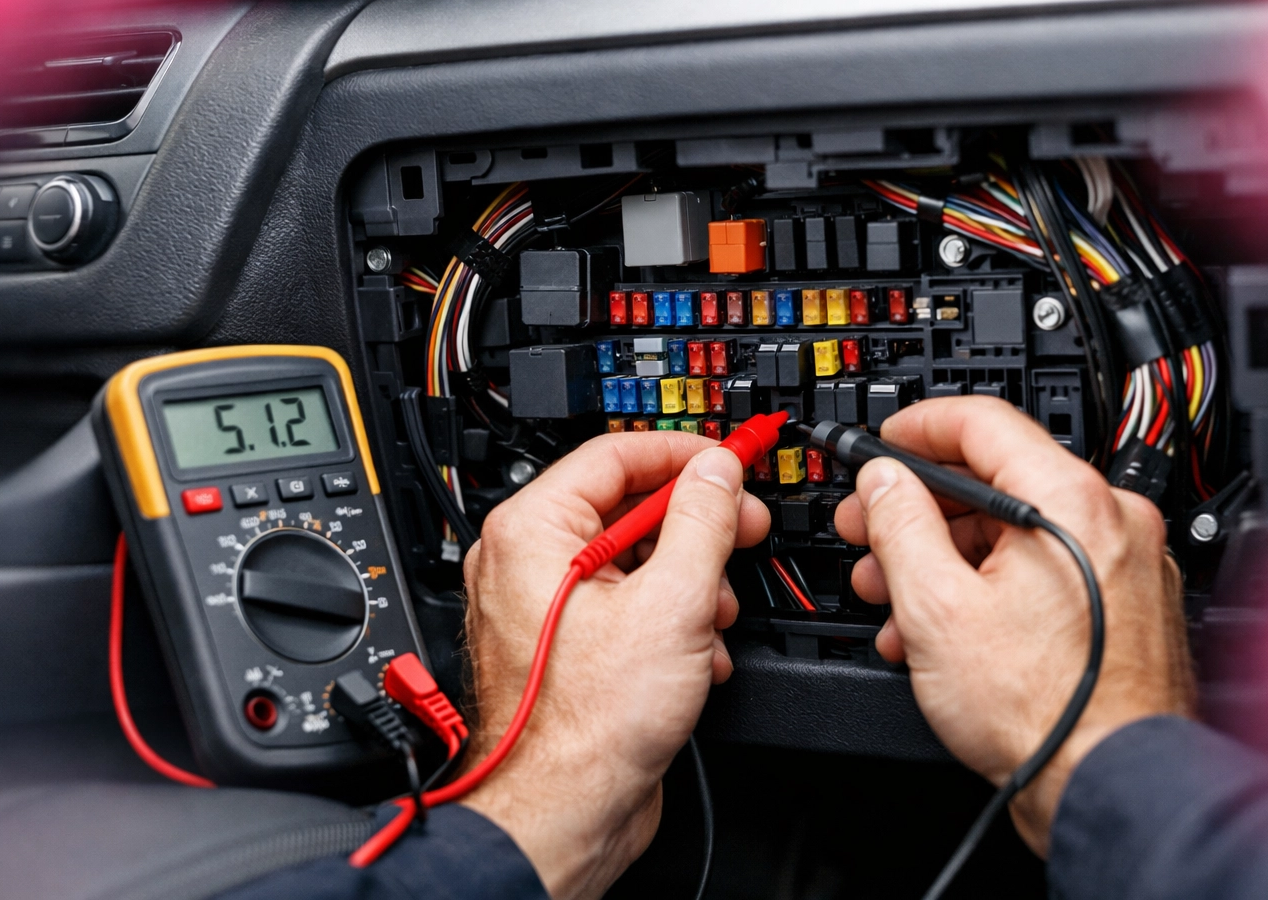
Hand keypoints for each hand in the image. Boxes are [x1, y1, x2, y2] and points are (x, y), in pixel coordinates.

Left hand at [460, 432, 770, 898]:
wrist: (567, 814)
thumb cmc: (588, 727)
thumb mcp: (672, 603)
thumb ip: (701, 522)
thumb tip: (716, 472)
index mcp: (532, 531)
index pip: (613, 454)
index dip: (682, 454)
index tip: (730, 460)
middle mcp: (526, 563)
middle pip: (627, 508)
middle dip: (695, 529)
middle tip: (741, 529)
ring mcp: (544, 608)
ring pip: (635, 562)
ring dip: (690, 584)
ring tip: (714, 616)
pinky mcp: (568, 649)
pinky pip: (625, 607)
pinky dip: (669, 622)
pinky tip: (696, 655)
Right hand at [832, 397, 1195, 852]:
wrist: (1107, 787)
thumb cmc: (1045, 712)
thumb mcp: (936, 606)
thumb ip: (900, 523)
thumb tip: (883, 482)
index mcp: (1072, 501)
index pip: (983, 421)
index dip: (916, 428)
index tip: (881, 445)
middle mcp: (1113, 521)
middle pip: (996, 482)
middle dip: (917, 509)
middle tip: (869, 528)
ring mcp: (1126, 566)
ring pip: (1014, 534)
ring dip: (943, 556)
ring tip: (893, 594)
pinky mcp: (1126, 608)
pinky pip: (1042, 573)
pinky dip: (986, 587)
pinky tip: (941, 627)